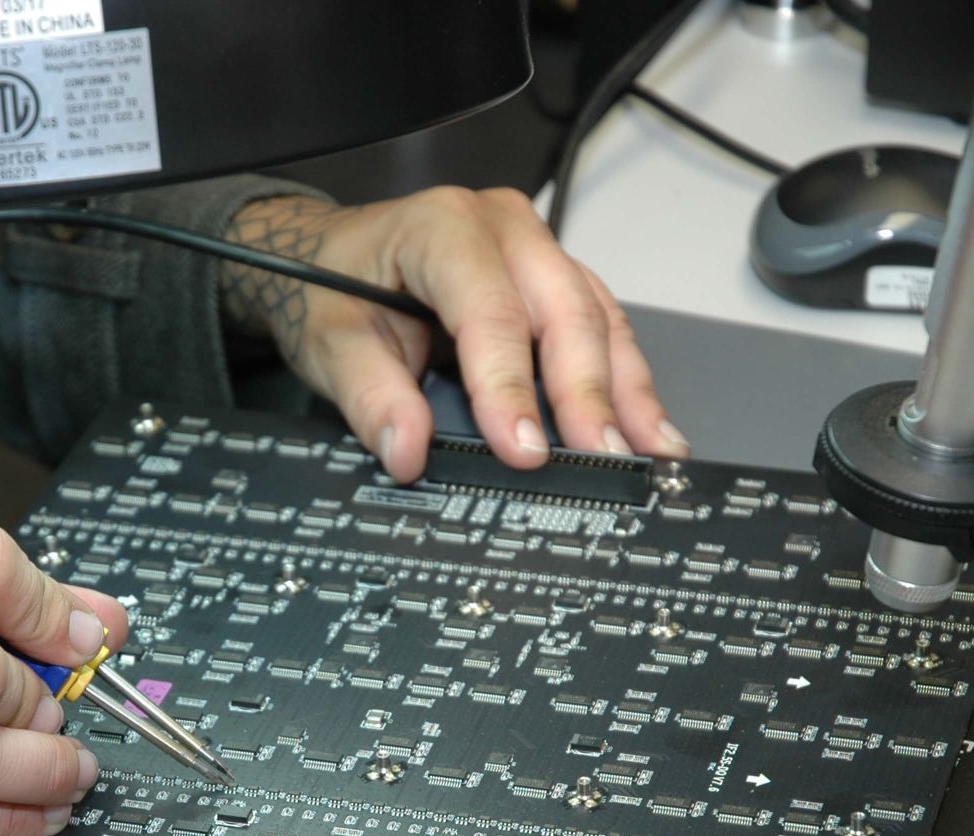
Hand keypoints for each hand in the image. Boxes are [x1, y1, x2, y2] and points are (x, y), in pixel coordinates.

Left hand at [222, 186, 687, 482]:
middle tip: (605, 458)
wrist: (333, 257)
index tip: (524, 449)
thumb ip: (369, 396)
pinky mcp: (552, 281)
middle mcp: (502, 229)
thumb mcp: (332, 343)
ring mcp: (536, 250)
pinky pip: (601, 327)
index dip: (509, 386)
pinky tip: (646, 425)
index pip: (489, 311)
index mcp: (442, 229)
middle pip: (562, 310)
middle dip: (587, 393)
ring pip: (595, 319)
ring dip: (626, 390)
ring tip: (650, 451)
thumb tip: (407, 452)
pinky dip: (624, 380)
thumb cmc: (335, 288)